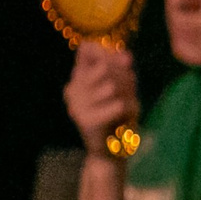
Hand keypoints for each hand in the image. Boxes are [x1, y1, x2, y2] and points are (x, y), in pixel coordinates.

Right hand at [63, 43, 140, 159]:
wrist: (111, 150)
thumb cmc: (118, 115)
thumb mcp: (122, 88)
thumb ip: (121, 70)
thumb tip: (126, 56)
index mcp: (78, 77)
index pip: (88, 49)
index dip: (109, 53)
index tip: (125, 63)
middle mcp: (72, 89)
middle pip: (105, 66)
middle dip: (125, 79)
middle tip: (128, 94)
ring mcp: (76, 104)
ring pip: (112, 86)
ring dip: (127, 97)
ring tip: (124, 109)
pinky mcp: (85, 120)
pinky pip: (118, 105)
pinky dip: (127, 111)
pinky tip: (122, 119)